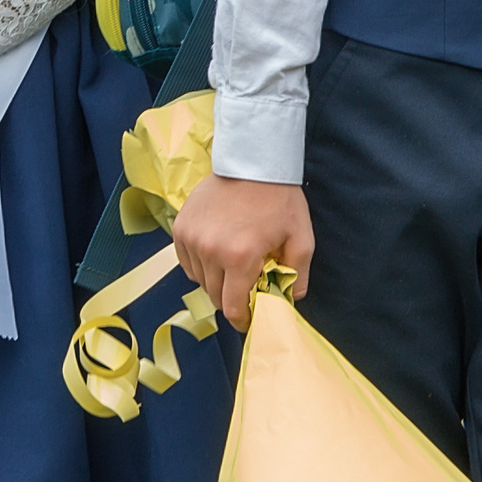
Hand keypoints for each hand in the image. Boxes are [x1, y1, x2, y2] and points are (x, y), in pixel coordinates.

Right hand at [170, 174, 314, 331]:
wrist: (251, 162)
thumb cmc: (279, 200)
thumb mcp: (301, 239)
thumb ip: (298, 275)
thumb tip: (289, 300)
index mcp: (240, 257)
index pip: (231, 307)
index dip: (242, 319)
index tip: (249, 319)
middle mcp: (209, 251)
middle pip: (213, 296)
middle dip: (230, 299)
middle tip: (246, 289)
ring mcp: (190, 238)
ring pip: (198, 279)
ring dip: (215, 281)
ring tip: (232, 268)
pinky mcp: (180, 227)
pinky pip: (185, 262)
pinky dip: (199, 265)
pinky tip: (215, 254)